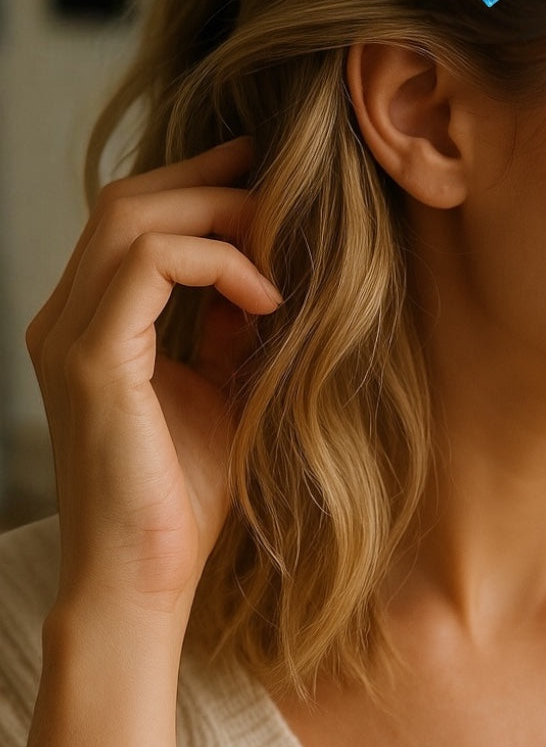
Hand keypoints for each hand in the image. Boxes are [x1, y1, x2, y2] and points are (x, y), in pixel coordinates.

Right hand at [25, 138, 281, 618]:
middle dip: (207, 177)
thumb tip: (262, 270)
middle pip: (128, 200)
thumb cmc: (185, 491)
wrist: (145, 577)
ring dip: (217, 212)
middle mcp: (67, 316)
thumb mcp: (221, 385)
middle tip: (274, 176)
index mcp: (92, 321)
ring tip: (277, 239)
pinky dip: (219, 262)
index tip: (259, 169)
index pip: (131, 219)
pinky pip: (152, 264)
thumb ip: (228, 325)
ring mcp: (69, 333)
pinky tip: (267, 297)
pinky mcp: (91, 358)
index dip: (194, 181)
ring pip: (134, 216)